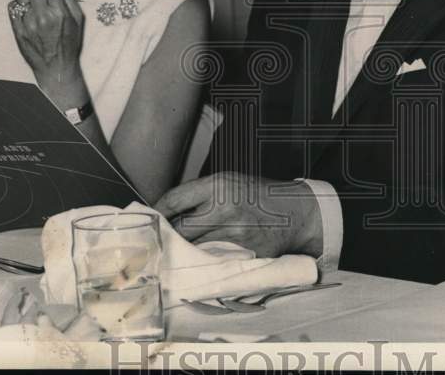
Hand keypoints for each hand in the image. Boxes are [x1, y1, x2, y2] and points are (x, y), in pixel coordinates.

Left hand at [8, 0, 85, 98]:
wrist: (56, 66)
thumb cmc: (70, 42)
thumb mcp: (77, 18)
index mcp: (60, 12)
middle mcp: (42, 16)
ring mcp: (28, 24)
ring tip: (33, 4)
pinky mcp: (17, 30)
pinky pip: (12, 8)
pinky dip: (19, 7)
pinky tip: (27, 13)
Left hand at [154, 172, 322, 258]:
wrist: (295, 211)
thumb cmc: (257, 196)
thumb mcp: (229, 183)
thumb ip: (200, 195)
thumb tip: (167, 210)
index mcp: (217, 185)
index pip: (173, 200)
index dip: (157, 212)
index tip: (149, 221)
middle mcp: (223, 206)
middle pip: (180, 227)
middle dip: (167, 236)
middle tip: (156, 242)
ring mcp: (234, 232)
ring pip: (194, 247)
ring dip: (183, 251)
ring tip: (174, 252)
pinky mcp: (243, 252)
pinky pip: (214, 259)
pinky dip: (205, 260)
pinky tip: (200, 261)